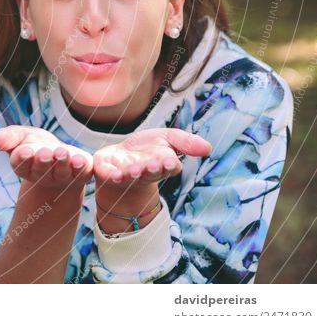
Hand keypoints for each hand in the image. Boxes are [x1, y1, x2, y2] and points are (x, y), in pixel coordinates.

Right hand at [0, 126, 92, 190]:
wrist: (59, 156)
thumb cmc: (37, 144)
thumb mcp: (22, 136)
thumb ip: (10, 137)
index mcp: (24, 165)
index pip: (20, 163)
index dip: (23, 158)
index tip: (25, 150)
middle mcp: (42, 175)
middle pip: (41, 169)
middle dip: (43, 161)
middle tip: (44, 152)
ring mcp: (62, 177)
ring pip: (61, 172)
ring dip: (61, 163)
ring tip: (62, 152)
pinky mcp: (80, 175)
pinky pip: (80, 173)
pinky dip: (80, 166)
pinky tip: (80, 159)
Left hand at [93, 128, 210, 188]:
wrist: (120, 159)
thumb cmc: (147, 149)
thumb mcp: (167, 138)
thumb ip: (186, 142)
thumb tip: (208, 148)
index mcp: (162, 164)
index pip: (169, 166)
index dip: (169, 165)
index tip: (170, 162)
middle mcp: (145, 172)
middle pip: (151, 173)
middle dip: (152, 169)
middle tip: (152, 165)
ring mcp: (126, 174)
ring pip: (132, 177)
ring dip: (133, 174)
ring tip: (133, 170)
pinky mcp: (108, 173)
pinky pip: (109, 176)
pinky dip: (112, 176)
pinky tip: (114, 174)